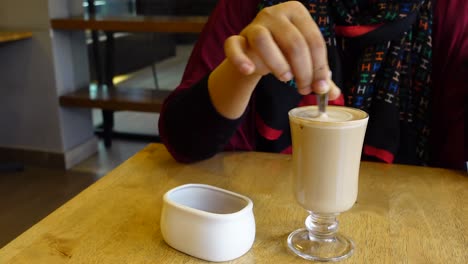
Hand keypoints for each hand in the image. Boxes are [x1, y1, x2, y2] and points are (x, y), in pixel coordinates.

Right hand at [224, 1, 339, 98]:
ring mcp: (253, 25)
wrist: (256, 53)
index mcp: (297, 12)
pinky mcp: (237, 39)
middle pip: (294, 43)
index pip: (314, 40)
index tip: (320, 87)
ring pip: (263, 41)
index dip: (319, 67)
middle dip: (303, 71)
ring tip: (285, 78)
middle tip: (304, 89)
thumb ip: (319, 76)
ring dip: (277, 64)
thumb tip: (333, 94)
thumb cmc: (285, 53)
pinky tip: (249, 71)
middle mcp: (274, 13)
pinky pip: (232, 46)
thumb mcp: (305, 61)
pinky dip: (240, 60)